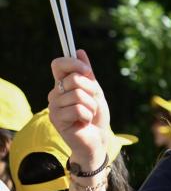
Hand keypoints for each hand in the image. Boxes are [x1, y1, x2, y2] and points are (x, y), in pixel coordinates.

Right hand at [48, 50, 109, 167]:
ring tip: (89, 114)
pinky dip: (88, 115)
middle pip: (74, 79)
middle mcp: (54, 94)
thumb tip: (79, 51)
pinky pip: (78, 109)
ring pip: (78, 95)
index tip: (88, 71)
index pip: (58, 64)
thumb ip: (87, 73)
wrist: (97, 139)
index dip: (73, 63)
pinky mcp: (56, 119)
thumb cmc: (96, 115)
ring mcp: (53, 107)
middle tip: (92, 103)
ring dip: (92, 106)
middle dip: (91, 90)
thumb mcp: (95, 91)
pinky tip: (84, 122)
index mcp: (62, 84)